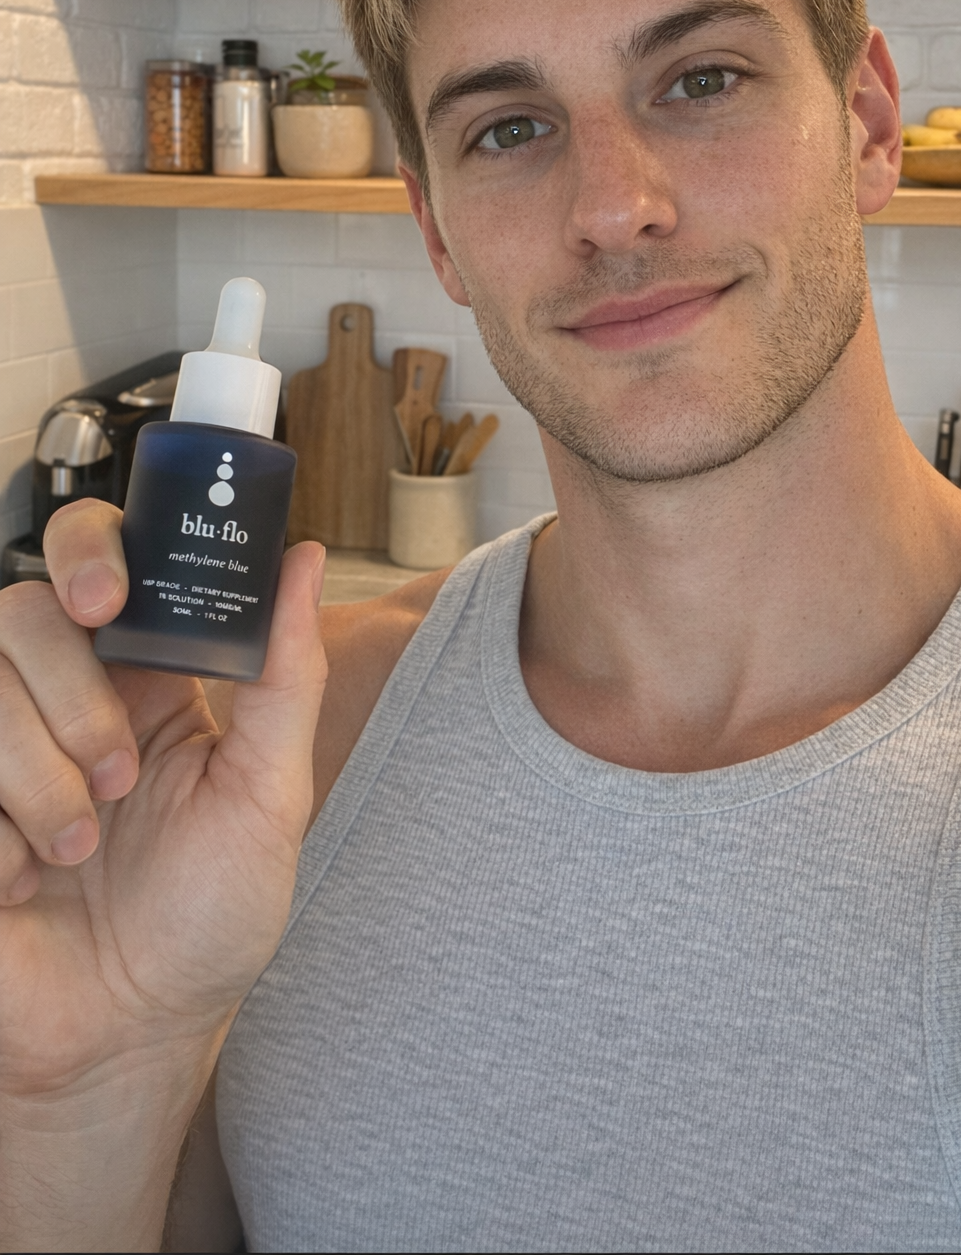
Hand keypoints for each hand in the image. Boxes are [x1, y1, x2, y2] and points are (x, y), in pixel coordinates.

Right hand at [0, 497, 326, 1104]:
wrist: (126, 1036)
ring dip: (39, 782)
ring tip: (81, 849)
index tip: (105, 598)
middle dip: (75, 700)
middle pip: (24, 611)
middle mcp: (60, 694)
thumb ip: (285, 672)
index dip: (91, 550)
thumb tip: (304, 556)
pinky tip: (25, 884)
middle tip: (119, 777)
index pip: (98, 554)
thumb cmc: (207, 918)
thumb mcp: (269, 794)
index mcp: (143, 672)